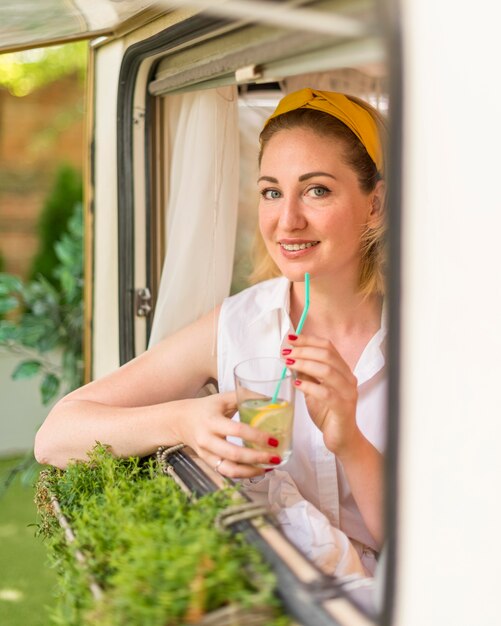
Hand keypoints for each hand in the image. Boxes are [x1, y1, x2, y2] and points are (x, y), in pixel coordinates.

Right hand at [172, 391, 281, 477]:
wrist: (180, 420)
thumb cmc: (207, 407)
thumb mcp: (224, 398)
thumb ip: (247, 396)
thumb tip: (275, 401)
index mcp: (212, 420)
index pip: (237, 430)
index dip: (256, 436)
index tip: (274, 440)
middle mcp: (207, 439)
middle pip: (234, 454)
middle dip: (257, 458)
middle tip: (276, 457)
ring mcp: (206, 454)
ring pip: (230, 469)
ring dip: (252, 471)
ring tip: (270, 467)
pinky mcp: (207, 462)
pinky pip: (226, 473)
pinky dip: (244, 474)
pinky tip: (258, 470)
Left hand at [282, 334, 359, 456]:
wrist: (342, 439)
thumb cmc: (328, 412)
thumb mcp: (314, 389)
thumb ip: (306, 374)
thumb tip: (290, 357)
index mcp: (343, 370)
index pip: (328, 347)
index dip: (308, 340)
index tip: (291, 339)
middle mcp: (348, 378)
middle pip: (327, 355)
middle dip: (304, 351)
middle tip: (286, 353)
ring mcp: (348, 393)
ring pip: (327, 371)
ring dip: (305, 365)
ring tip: (288, 364)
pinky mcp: (343, 408)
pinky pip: (326, 393)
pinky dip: (309, 386)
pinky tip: (297, 384)